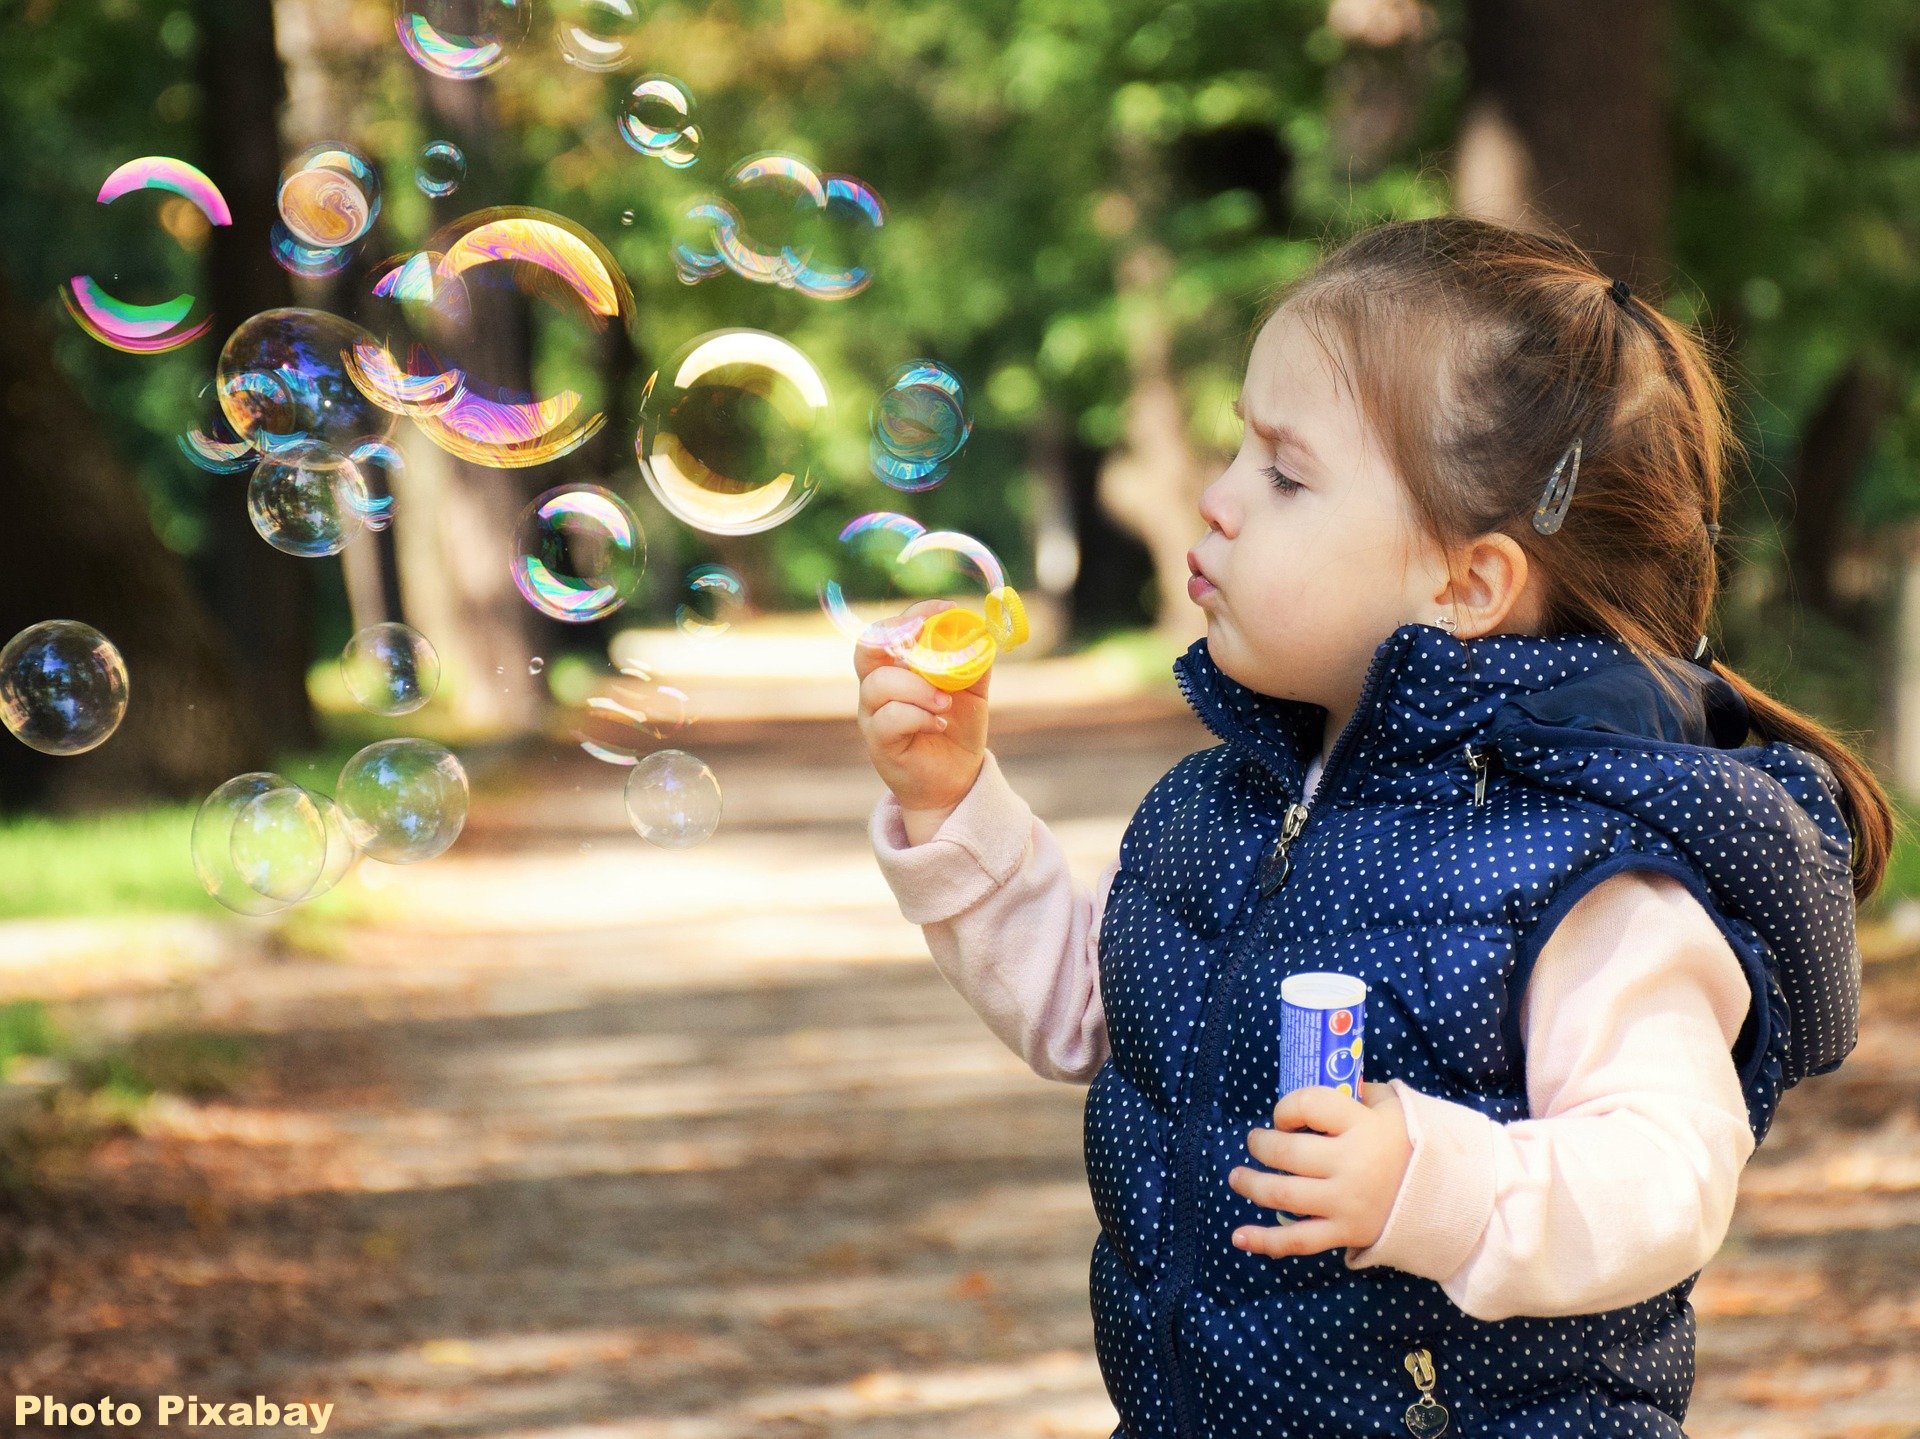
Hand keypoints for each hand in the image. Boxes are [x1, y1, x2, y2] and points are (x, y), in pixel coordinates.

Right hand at [855, 599, 990, 822]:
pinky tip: (938, 723)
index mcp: (897, 666)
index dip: (914, 613)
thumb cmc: (957, 728)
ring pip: (879, 684)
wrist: (955, 778)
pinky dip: (917, 716)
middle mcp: (877, 686)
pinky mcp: (879, 742)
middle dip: (896, 636)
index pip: (891, 629)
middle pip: (867, 648)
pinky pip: (888, 719)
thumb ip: (975, 659)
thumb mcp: (973, 689)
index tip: (947, 609)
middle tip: (926, 637)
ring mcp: (873, 714)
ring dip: (917, 687)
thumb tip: (984, 629)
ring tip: (945, 702)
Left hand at [1226, 1080, 1411, 1257]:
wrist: (1451, 1199)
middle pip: (1288, 1153)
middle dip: (1261, 1145)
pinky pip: (1298, 1241)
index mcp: (1363, 1126)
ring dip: (1252, 1185)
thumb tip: (1332, 1085)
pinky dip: (1265, 1242)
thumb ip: (1362, 1094)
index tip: (1285, 1116)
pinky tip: (1239, 1237)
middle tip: (1254, 1142)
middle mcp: (1350, 1164)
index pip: (1307, 1105)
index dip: (1286, 1107)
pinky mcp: (1345, 1233)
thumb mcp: (1396, 1108)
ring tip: (1237, 1177)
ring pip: (1283, 1194)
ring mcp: (1346, 1202)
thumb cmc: (1415, 1146)